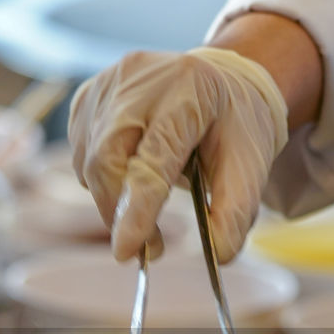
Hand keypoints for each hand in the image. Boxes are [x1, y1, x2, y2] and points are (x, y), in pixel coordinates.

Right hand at [68, 12, 322, 263]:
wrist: (225, 79)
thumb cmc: (238, 124)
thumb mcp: (251, 165)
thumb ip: (236, 211)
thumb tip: (218, 254)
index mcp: (187, 91)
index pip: (153, 156)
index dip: (136, 208)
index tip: (128, 251)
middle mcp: (139, 79)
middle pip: (107, 159)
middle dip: (119, 212)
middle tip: (149, 247)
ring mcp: (107, 84)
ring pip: (89, 162)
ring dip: (113, 199)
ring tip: (149, 204)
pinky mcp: (88, 96)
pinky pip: (82, 153)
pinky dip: (103, 179)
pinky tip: (131, 172)